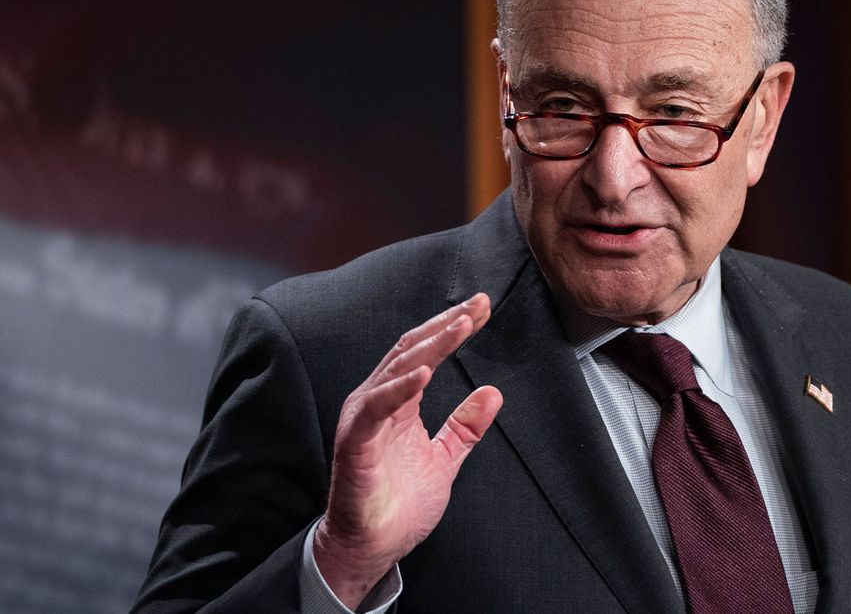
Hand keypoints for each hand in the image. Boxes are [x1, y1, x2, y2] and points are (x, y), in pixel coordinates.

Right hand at [312, 293, 502, 608]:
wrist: (372, 547)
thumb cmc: (399, 505)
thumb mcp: (445, 459)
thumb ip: (465, 426)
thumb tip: (492, 393)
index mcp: (397, 402)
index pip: (426, 352)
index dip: (453, 328)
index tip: (483, 309)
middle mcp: (378, 401)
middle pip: (412, 350)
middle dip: (446, 324)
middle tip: (477, 305)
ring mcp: (364, 419)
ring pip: (397, 369)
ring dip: (431, 345)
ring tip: (460, 326)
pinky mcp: (356, 442)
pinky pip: (377, 408)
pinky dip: (400, 387)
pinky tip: (425, 373)